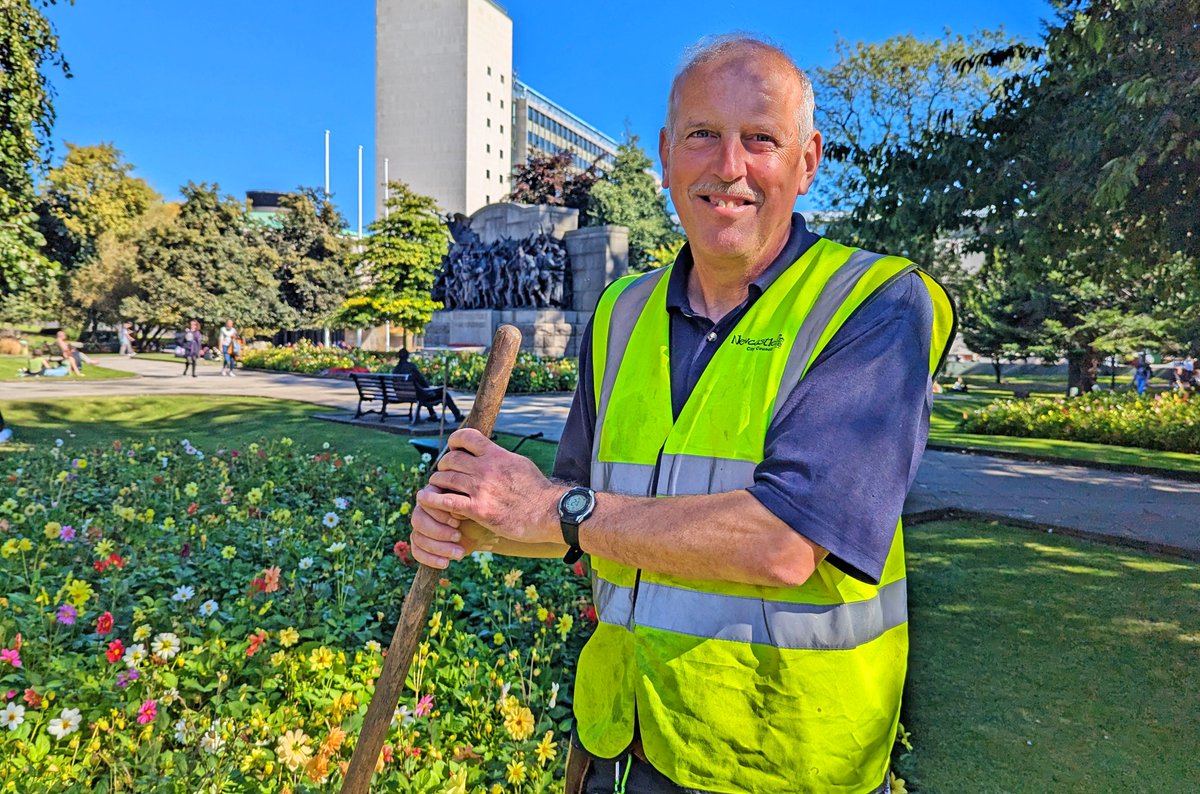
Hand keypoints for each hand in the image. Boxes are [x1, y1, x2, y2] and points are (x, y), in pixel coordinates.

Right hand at [410, 483, 473, 568]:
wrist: (482, 531)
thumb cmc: (479, 515)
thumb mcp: (474, 509)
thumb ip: (462, 507)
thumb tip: (455, 511)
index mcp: (433, 494)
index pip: (425, 502)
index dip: (439, 514)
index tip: (457, 523)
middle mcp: (423, 508)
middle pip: (418, 520)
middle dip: (438, 531)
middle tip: (458, 537)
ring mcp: (421, 526)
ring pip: (418, 537)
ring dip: (438, 548)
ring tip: (460, 554)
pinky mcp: (421, 542)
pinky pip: (417, 551)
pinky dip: (430, 559)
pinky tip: (446, 563)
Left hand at [418, 428, 559, 545]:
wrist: (550, 512)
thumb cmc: (537, 491)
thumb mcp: (520, 464)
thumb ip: (501, 458)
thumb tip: (490, 452)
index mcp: (497, 455)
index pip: (466, 437)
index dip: (454, 441)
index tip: (453, 448)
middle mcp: (486, 468)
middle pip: (450, 459)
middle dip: (443, 465)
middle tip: (444, 473)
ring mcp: (481, 489)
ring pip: (444, 479)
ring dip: (437, 483)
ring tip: (437, 487)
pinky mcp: (478, 509)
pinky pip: (446, 501)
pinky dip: (433, 500)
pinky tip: (428, 501)